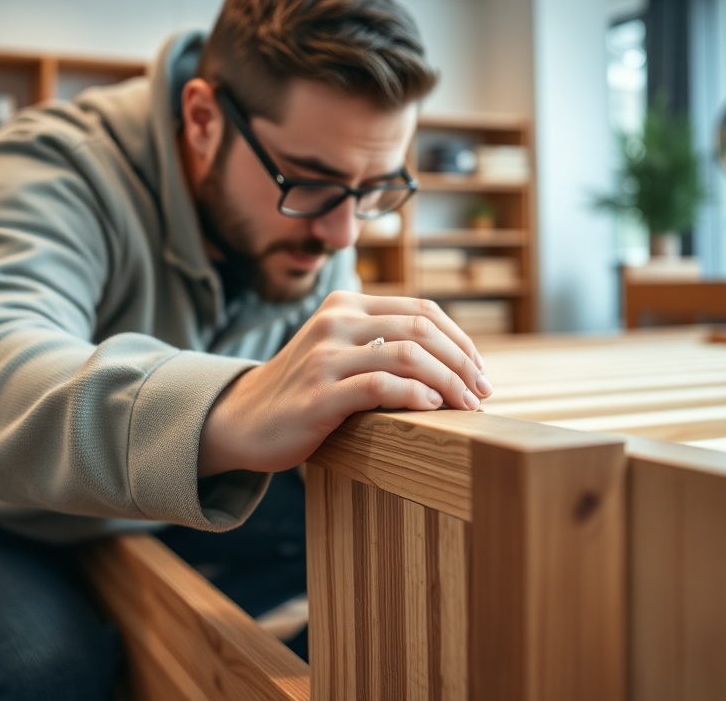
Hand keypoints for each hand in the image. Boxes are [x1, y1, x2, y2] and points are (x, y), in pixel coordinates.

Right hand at [199, 290, 491, 475]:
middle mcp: (335, 322)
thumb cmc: (304, 389)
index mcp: (346, 305)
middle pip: (421, 329)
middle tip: (483, 392)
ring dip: (449, 382)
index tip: (480, 371)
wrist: (242, 420)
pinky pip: (379, 386)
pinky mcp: (317, 394)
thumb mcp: (340, 350)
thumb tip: (454, 359)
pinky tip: (433, 409)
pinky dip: (415, 396)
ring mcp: (324, 357)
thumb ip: (381, 341)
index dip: (461, 340)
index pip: (422, 311)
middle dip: (462, 362)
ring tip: (467, 406)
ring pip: (407, 355)